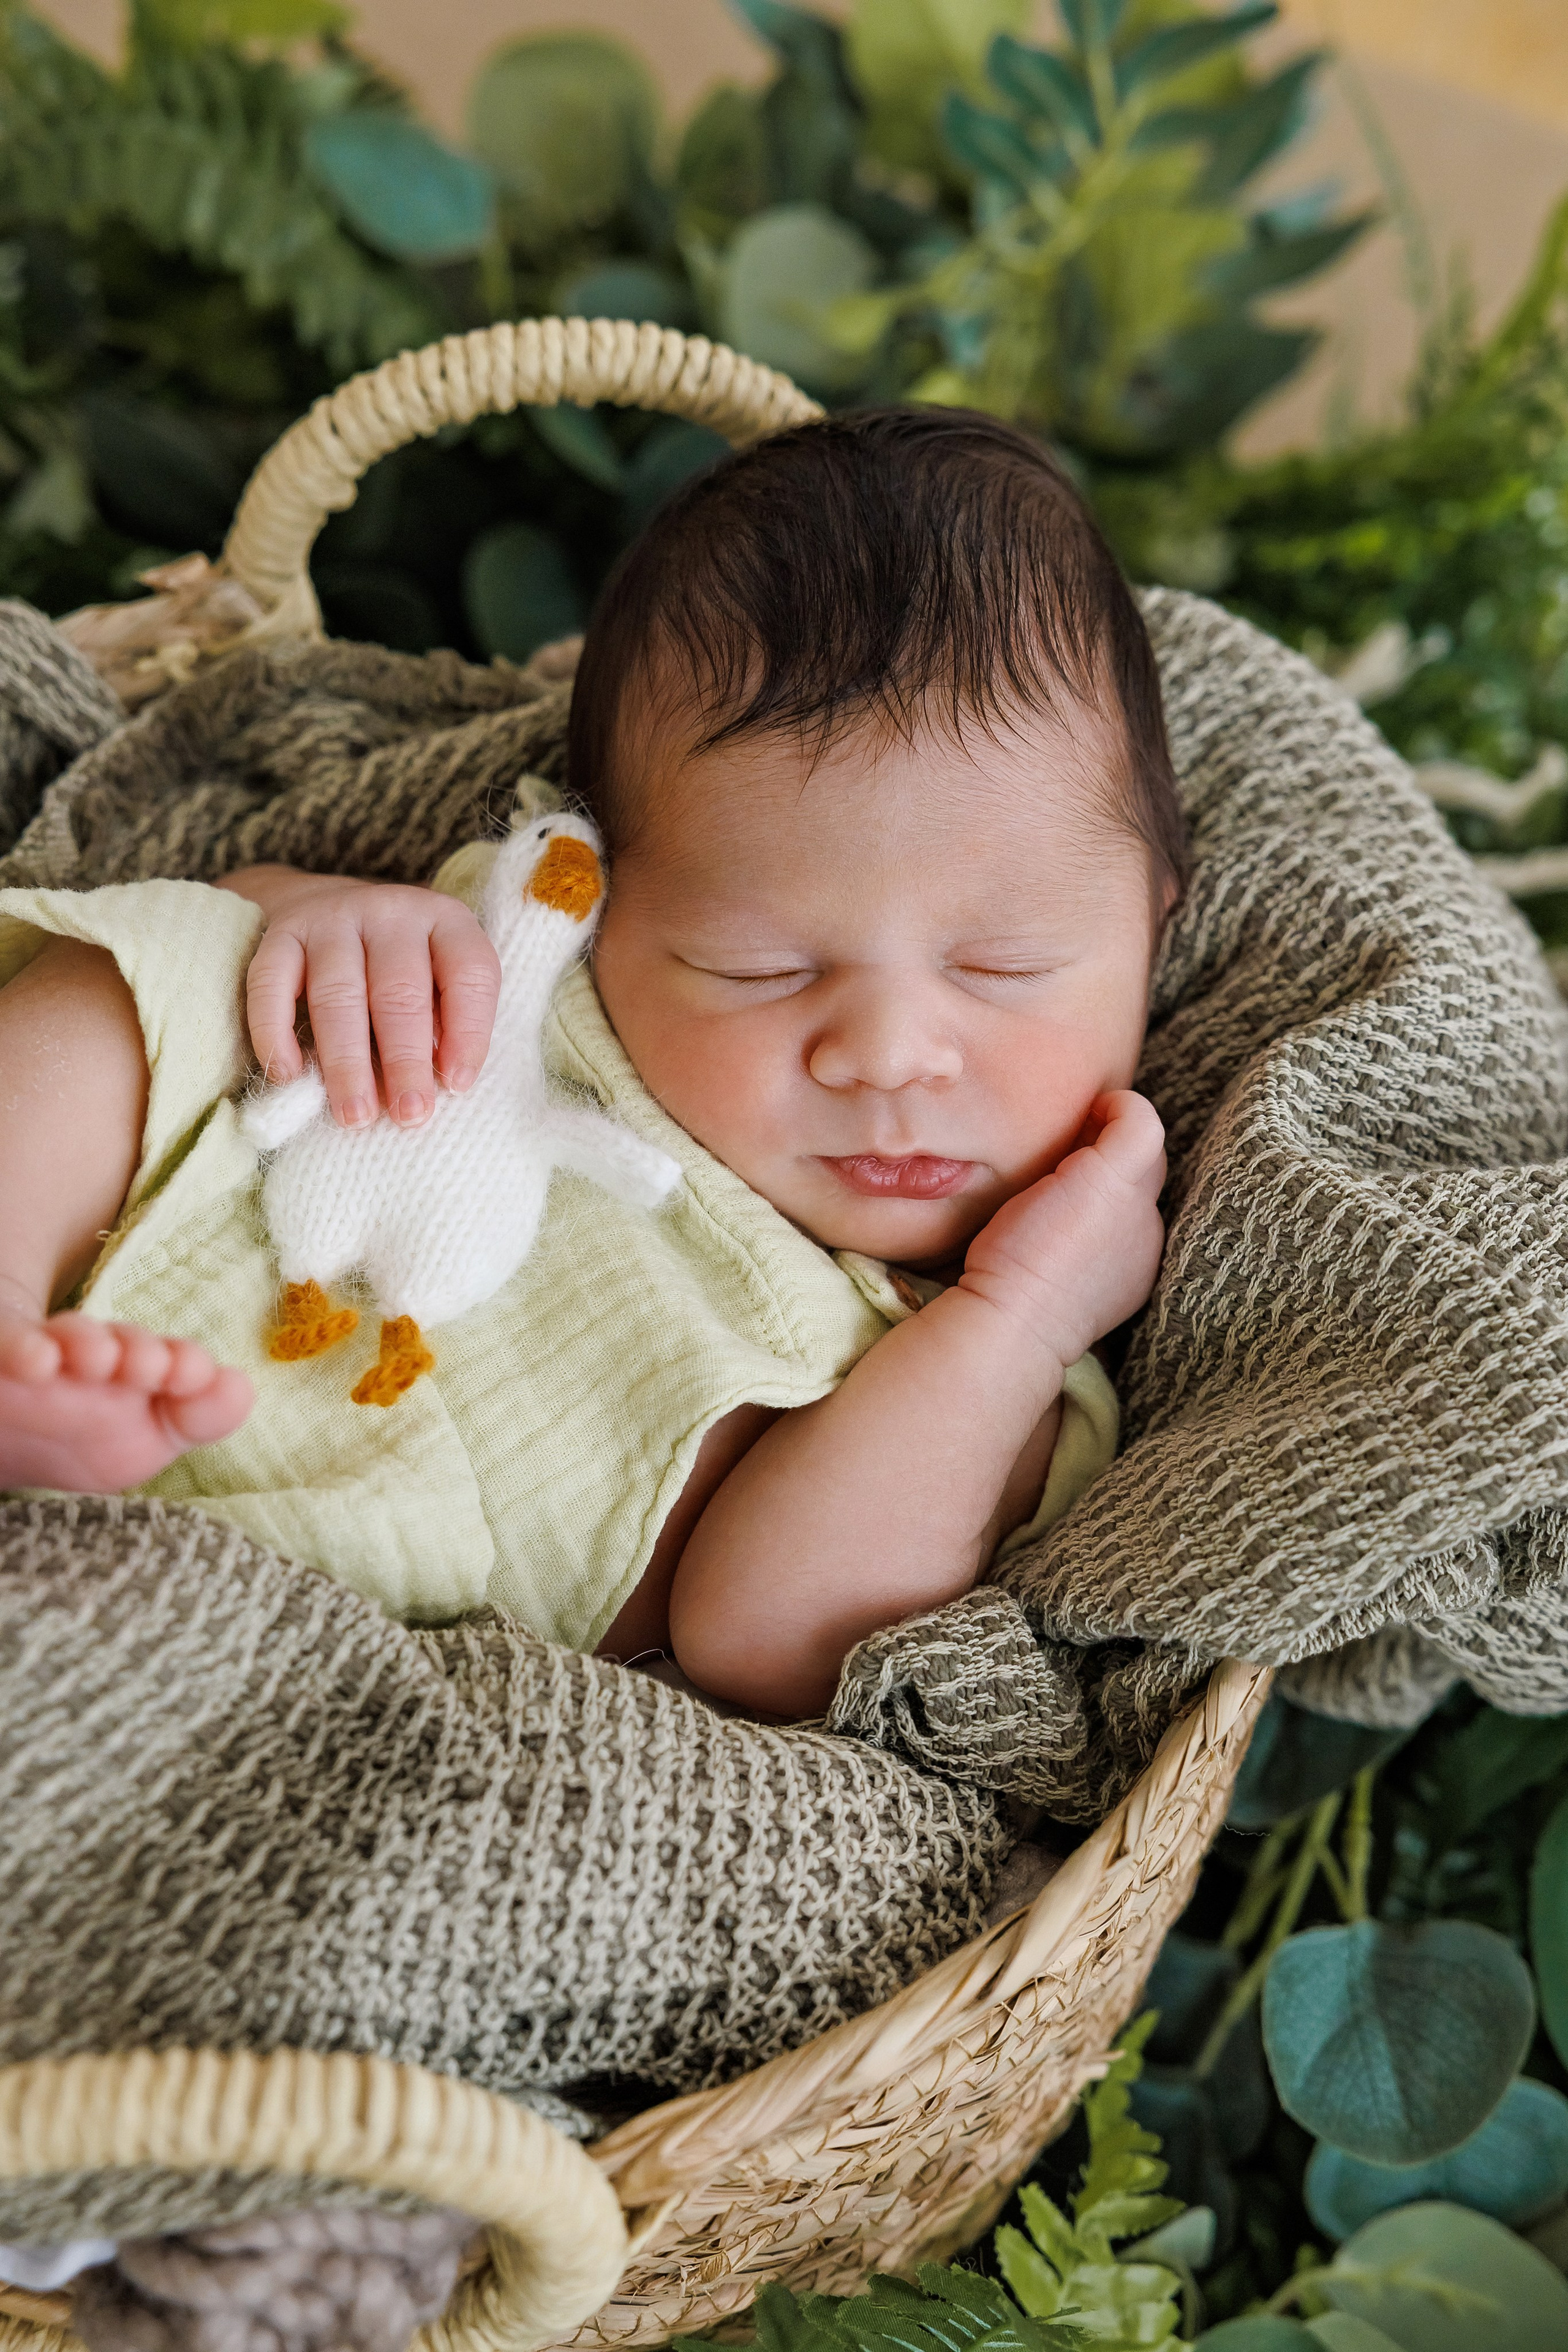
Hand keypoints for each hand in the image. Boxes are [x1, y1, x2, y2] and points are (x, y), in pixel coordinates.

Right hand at [218, 867, 500, 1127]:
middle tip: (408, 1115)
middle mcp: (390, 912)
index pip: (469, 973)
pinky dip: (275, 1031)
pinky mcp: (280, 934)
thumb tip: (441, 1085)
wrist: (328, 902)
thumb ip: (447, 1023)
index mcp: (446, 921)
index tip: (457, 1086)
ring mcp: (332, 919)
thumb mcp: (441, 979)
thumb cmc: (401, 966)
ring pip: (338, 995)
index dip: (468, 1032)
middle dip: (405, 1061)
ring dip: (346, 1062)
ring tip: (354, 1115)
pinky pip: (271, 983)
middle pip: (400, 992)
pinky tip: (287, 1074)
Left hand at [960, 1090, 1166, 1368]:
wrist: (1012, 1323)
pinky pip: (1142, 1122)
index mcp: (1129, 1265)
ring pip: (1147, 1151)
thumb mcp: (1043, 1270)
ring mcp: (1136, 1208)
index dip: (1101, 1187)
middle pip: (1144, 1178)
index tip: (1063, 1174)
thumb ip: (1055, 1242)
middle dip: (1111, 1153)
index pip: (1129, 1210)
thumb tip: (1035, 1210)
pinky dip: (1121, 1104)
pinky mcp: (1116, 1180)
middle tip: (1073, 1137)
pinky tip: (1095, 1103)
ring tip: (1081, 1118)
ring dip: (1114, 1127)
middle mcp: (1144, 1237)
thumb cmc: (1005, 1303)